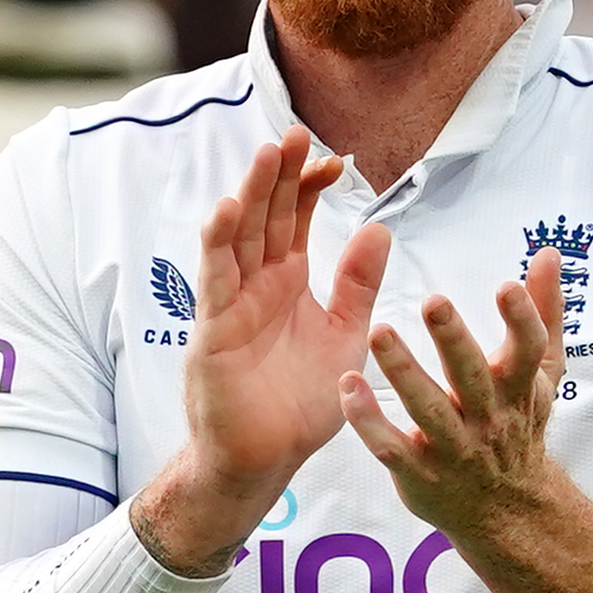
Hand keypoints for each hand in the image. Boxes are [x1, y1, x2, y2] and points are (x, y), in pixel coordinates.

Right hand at [138, 126, 390, 571]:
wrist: (266, 458)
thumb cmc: (302, 403)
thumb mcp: (346, 334)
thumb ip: (359, 285)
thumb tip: (380, 227)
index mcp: (289, 282)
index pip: (297, 219)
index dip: (310, 188)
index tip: (334, 160)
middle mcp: (257, 284)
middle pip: (267, 217)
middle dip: (279, 176)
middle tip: (295, 133)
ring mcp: (231, 303)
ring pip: (239, 238)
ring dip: (249, 196)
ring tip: (265, 156)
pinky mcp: (212, 330)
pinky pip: (214, 281)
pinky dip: (217, 245)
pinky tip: (224, 211)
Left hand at [342, 248, 568, 540]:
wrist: (507, 510)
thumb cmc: (517, 425)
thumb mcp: (541, 374)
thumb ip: (544, 313)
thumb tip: (548, 255)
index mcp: (518, 388)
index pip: (528, 351)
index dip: (522, 319)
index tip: (506, 286)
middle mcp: (487, 418)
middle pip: (472, 376)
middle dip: (454, 340)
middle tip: (434, 302)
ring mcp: (453, 448)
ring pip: (428, 410)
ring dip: (403, 372)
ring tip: (379, 331)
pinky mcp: (419, 473)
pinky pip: (391, 447)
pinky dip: (369, 421)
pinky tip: (348, 387)